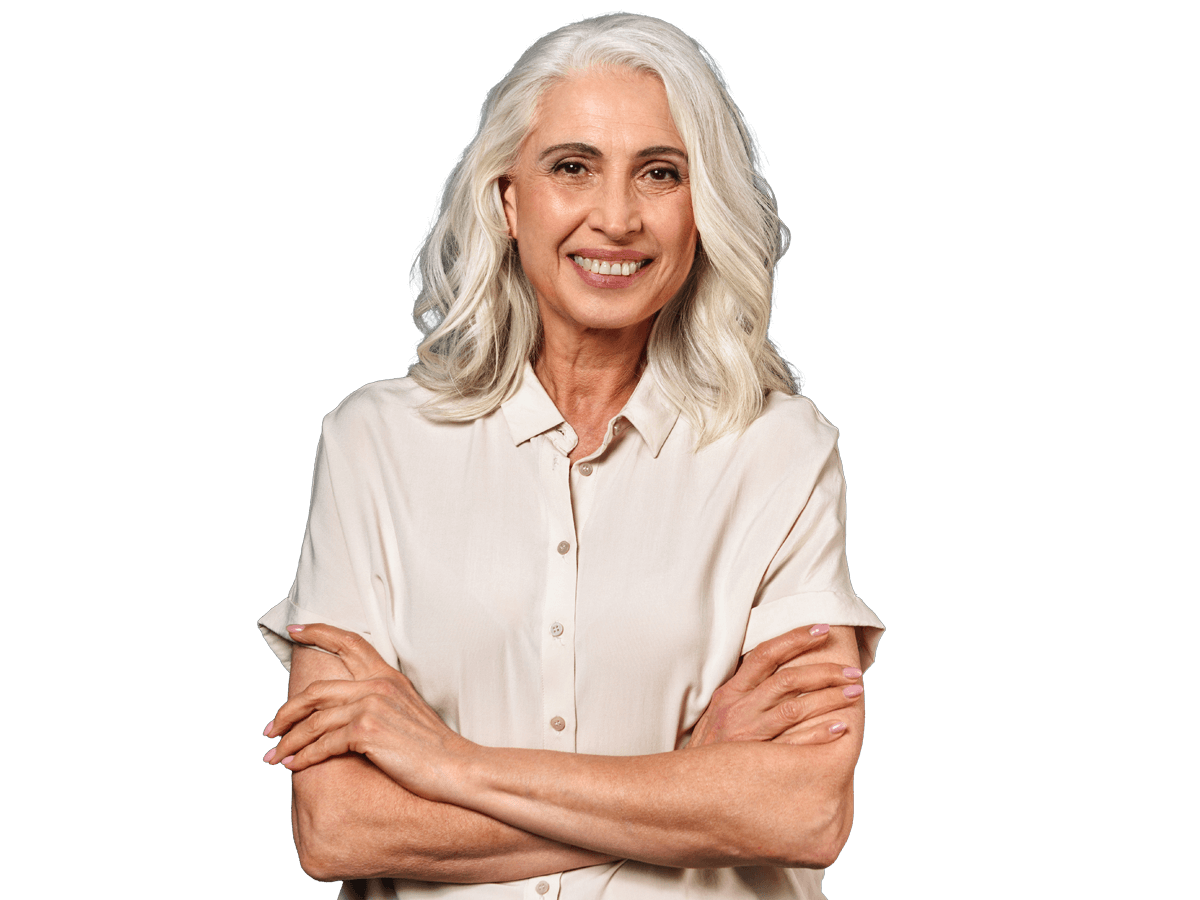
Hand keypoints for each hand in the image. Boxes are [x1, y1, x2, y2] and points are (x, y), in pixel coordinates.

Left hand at [263, 623, 471, 802]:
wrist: (456, 767)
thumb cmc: (432, 747)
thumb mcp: (406, 710)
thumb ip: (378, 701)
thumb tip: (343, 712)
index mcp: (387, 676)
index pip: (349, 643)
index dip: (318, 633)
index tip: (295, 629)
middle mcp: (377, 685)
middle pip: (315, 691)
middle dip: (285, 712)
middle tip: (269, 729)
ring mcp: (371, 706)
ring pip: (313, 721)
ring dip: (288, 740)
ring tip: (273, 756)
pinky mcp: (367, 731)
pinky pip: (323, 744)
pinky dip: (303, 757)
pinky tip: (294, 766)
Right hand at [687, 624, 862, 748]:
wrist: (686, 787)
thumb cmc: (708, 750)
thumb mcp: (717, 713)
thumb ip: (743, 694)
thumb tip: (776, 672)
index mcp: (730, 692)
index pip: (766, 654)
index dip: (795, 639)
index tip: (822, 630)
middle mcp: (739, 708)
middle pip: (788, 679)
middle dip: (825, 672)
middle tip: (853, 672)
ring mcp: (748, 734)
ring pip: (796, 708)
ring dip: (830, 698)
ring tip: (855, 692)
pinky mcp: (757, 761)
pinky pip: (796, 744)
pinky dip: (820, 734)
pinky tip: (841, 727)